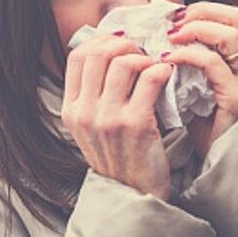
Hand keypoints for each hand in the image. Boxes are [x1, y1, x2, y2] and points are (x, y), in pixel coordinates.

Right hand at [61, 32, 174, 199]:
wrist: (133, 195)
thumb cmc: (118, 156)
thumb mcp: (92, 126)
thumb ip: (93, 94)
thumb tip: (109, 52)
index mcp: (71, 110)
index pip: (77, 56)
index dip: (100, 41)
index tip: (119, 43)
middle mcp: (85, 112)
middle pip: (98, 53)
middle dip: (124, 44)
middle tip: (140, 52)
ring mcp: (108, 118)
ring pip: (124, 62)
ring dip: (144, 57)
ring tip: (154, 66)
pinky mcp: (136, 124)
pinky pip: (149, 78)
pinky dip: (161, 70)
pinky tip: (166, 75)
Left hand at [163, 2, 237, 157]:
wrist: (216, 162)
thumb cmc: (201, 124)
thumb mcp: (194, 84)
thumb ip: (186, 60)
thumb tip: (155, 35)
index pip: (231, 16)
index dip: (202, 9)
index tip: (173, 15)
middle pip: (235, 17)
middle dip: (199, 13)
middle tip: (170, 23)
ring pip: (228, 35)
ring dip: (194, 29)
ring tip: (169, 37)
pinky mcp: (236, 98)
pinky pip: (213, 64)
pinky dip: (188, 55)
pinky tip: (169, 59)